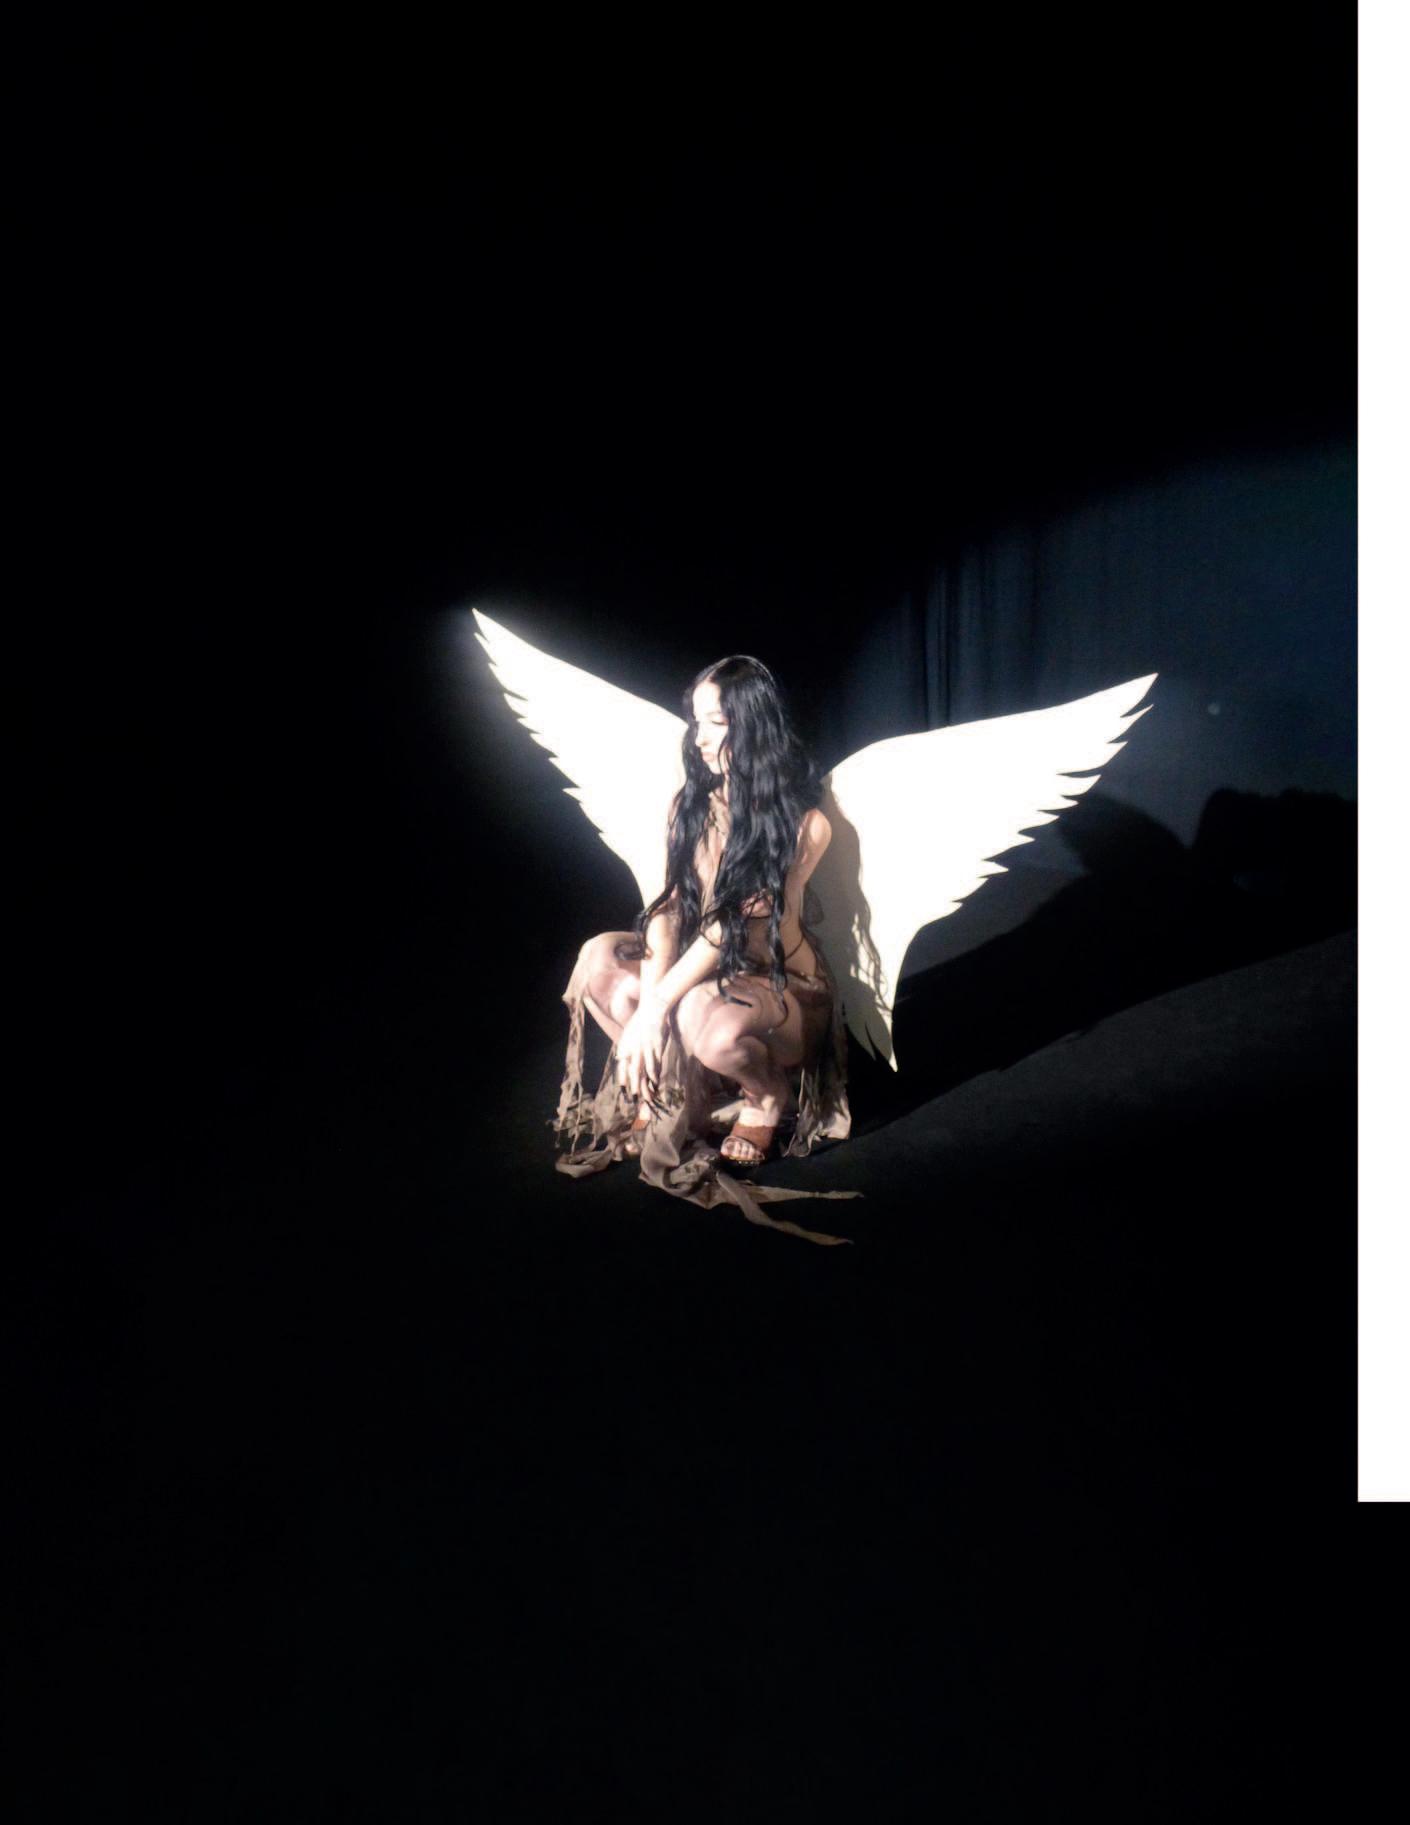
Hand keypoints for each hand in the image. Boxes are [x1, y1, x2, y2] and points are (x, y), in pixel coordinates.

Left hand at [616, 992, 668, 1106]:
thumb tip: (622, 1058)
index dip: (624, 1081)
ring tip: (648, 1097)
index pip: (623, 1068)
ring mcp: (644, 1048)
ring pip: (643, 1070)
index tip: (626, 1094)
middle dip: (634, 1088)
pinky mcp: (655, 1045)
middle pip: (632, 1072)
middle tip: (635, 1101)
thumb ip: (627, 1047)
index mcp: (626, 1046)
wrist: (652, 1007)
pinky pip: (654, 1061)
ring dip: (644, 1084)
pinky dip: (654, 1072)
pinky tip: (655, 1081)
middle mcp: (633, 1049)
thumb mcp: (630, 1034)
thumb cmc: (642, 1021)